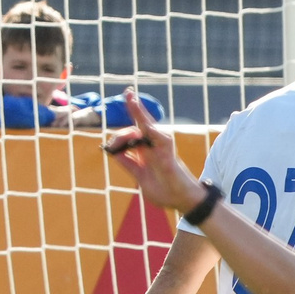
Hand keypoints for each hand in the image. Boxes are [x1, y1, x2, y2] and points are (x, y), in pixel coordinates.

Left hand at [101, 94, 205, 212]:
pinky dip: (153, 131)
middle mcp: (153, 147)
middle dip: (134, 107)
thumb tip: (112, 151)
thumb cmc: (165, 190)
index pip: (132, 134)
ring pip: (149, 126)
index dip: (122, 128)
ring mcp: (161, 149)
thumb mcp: (140, 178)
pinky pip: (162, 140)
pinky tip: (145, 123)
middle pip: (141, 123)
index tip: (111, 140)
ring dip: (139, 112)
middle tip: (128, 91)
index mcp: (145, 152)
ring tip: (131, 98)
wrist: (183, 202)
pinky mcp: (169, 156)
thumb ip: (128, 164)